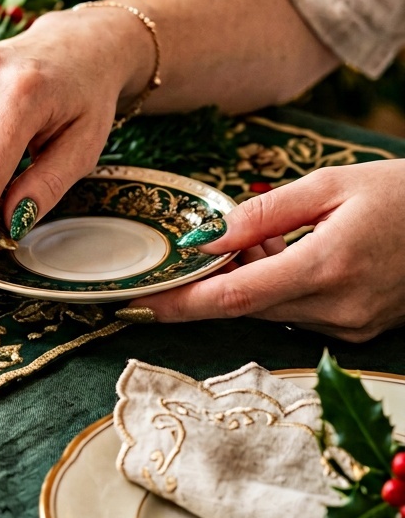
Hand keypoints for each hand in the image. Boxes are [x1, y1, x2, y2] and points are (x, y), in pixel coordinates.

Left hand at [120, 161, 404, 341]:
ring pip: (269, 311)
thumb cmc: (401, 192)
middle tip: (195, 249)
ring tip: (270, 235)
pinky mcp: (357, 332)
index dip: (180, 304)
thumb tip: (204, 237)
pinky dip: (278, 288)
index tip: (139, 304)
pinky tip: (292, 252)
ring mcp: (349, 327)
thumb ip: (262, 214)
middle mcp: (336, 308)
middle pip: (245, 307)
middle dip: (212, 282)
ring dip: (249, 280)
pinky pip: (296, 314)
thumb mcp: (329, 185)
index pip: (233, 299)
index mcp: (326, 267)